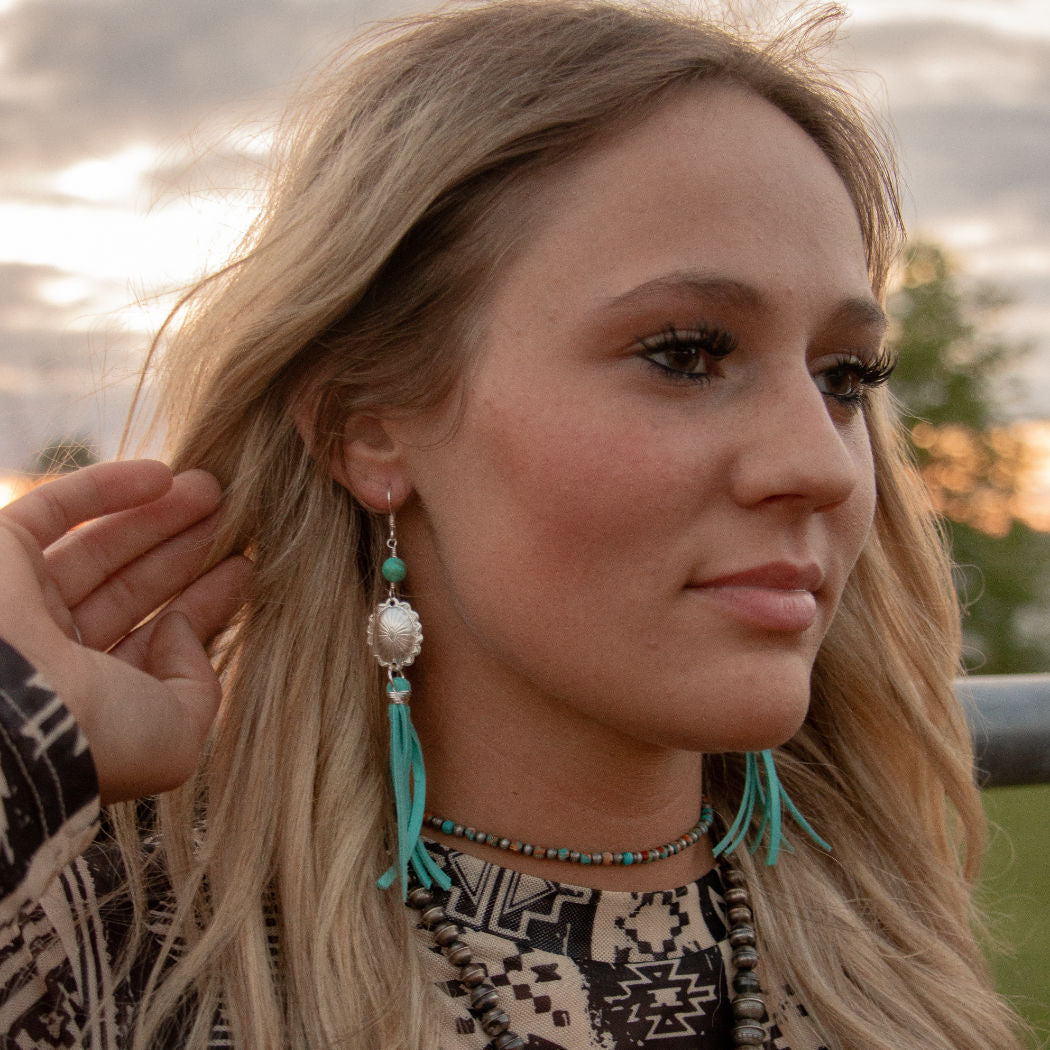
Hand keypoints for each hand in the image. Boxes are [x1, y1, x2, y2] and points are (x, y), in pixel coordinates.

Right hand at [0, 460, 251, 803]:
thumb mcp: (179, 735)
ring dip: (159, 515)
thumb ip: (198, 685)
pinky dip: (106, 487)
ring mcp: (21, 603)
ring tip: (216, 490)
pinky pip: (53, 510)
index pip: (154, 642)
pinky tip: (162, 474)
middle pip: (133, 589)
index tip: (244, 569)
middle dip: (186, 552)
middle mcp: (52, 653)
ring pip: (100, 546)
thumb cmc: (95, 733)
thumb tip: (182, 628)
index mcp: (90, 700)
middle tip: (237, 520)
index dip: (202, 605)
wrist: (8, 710)